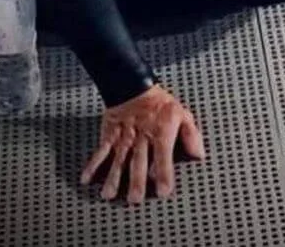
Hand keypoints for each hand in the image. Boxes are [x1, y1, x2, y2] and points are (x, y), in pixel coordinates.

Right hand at [80, 83, 205, 203]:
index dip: (164, 175)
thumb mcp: (182, 114)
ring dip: (113, 178)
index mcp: (161, 133)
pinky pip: (100, 151)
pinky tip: (86, 179)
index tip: (163, 192)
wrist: (134, 86)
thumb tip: (199, 154)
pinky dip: (92, 165)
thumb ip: (191, 135)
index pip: (163, 157)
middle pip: (138, 162)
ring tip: (109, 195)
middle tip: (134, 199)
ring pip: (118, 160)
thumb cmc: (160, 104)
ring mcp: (123, 138)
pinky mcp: (110, 136)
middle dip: (136, 181)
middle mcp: (141, 138)